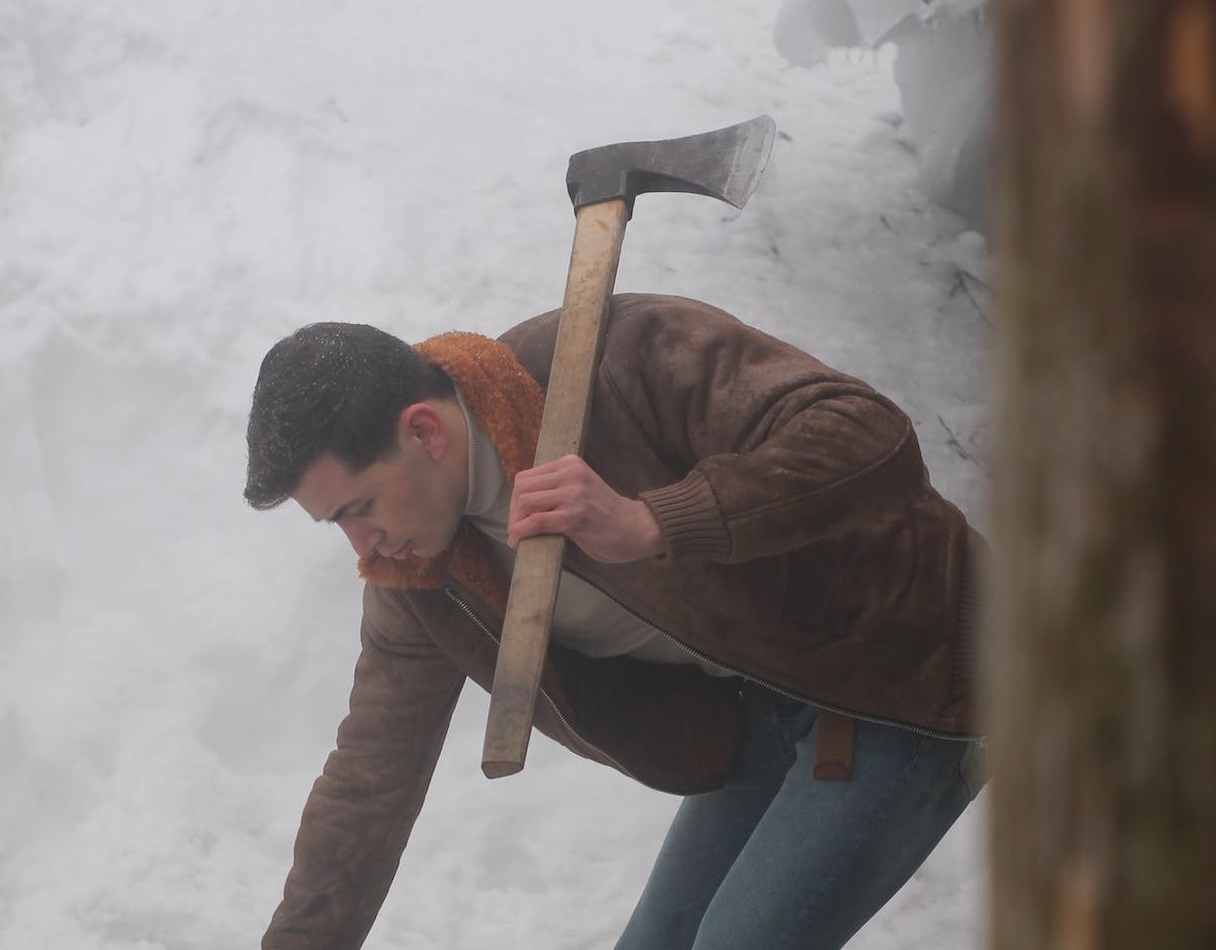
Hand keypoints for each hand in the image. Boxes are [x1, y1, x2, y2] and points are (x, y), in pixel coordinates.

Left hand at [508, 455, 663, 562]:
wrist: (636, 528)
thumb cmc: (607, 513)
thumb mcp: (581, 487)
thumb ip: (557, 488)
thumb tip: (521, 503)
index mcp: (570, 464)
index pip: (527, 476)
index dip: (516, 498)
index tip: (519, 515)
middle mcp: (571, 474)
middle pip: (522, 488)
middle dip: (513, 511)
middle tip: (516, 528)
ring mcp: (573, 495)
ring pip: (524, 503)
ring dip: (515, 522)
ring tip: (517, 536)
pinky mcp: (573, 516)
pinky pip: (535, 522)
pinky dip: (520, 532)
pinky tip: (518, 541)